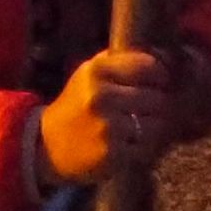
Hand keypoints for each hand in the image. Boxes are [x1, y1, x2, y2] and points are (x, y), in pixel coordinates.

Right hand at [35, 45, 177, 187]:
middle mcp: (101, 97)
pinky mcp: (113, 154)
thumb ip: (121, 62)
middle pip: (156, 97)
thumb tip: (163, 57)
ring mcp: (108, 127)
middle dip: (158, 104)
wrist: (47, 144)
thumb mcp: (89, 74)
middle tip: (152, 109)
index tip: (159, 83)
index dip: (159, 76)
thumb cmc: (77, 104)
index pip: (147, 66)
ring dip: (155, 126)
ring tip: (143, 126)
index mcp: (97, 71)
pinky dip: (146, 146)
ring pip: (156, 124)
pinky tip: (133, 143)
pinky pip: (147, 147)